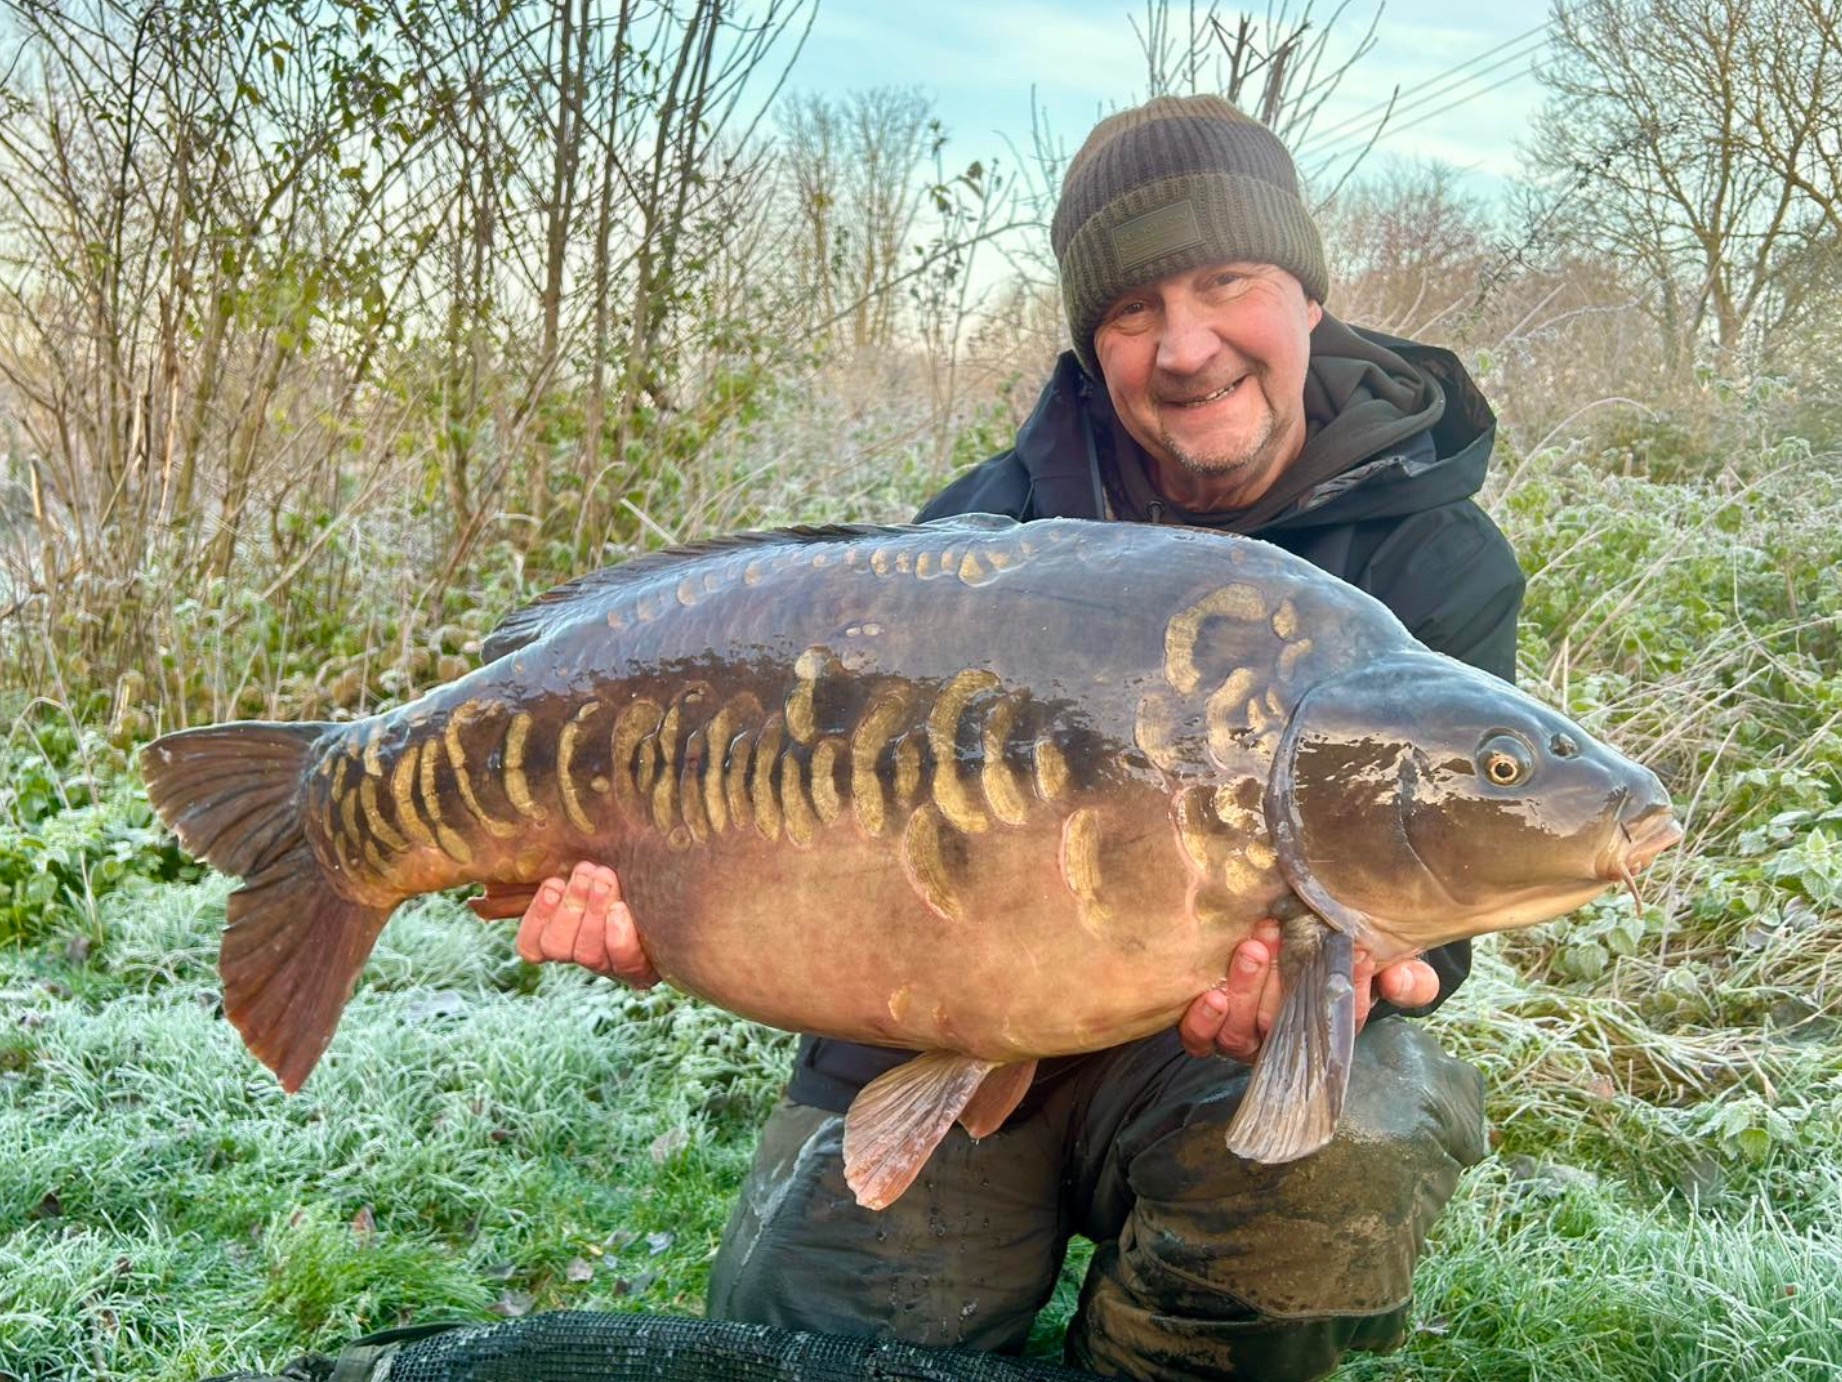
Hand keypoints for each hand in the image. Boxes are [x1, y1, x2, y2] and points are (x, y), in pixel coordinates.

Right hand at [470, 861, 659, 987]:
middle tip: (585, 872)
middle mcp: (582, 956)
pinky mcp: (640, 972)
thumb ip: (567, 868)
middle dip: (570, 906)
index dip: (537, 918)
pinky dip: (619, 936)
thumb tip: (520, 846)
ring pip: (588, 955)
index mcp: (562, 935)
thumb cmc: (628, 876)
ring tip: (605, 880)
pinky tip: (622, 910)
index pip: (532, 944)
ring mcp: (610, 967)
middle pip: (558, 947)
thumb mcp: (592, 872)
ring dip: (594, 913)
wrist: (679, 903)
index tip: (552, 884)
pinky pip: (624, 963)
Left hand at [1177, 920, 1440, 1060]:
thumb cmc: (1338, 948)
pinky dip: (1204, 1021)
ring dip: (1246, 989)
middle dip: (1283, 982)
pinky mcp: (1207, 1027)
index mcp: (1327, 1026)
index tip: (1357, 954)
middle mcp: (1284, 1037)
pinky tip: (1213, 994)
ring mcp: (1244, 1034)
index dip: (1352, 990)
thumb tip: (1401, 983)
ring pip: (1241, 1032)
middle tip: (1281, 933)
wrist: (1301, 934)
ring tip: (1253, 947)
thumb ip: (1407, 974)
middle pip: (1282, 1026)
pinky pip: (1200, 1039)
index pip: (1343, 1020)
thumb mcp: (1384, 956)